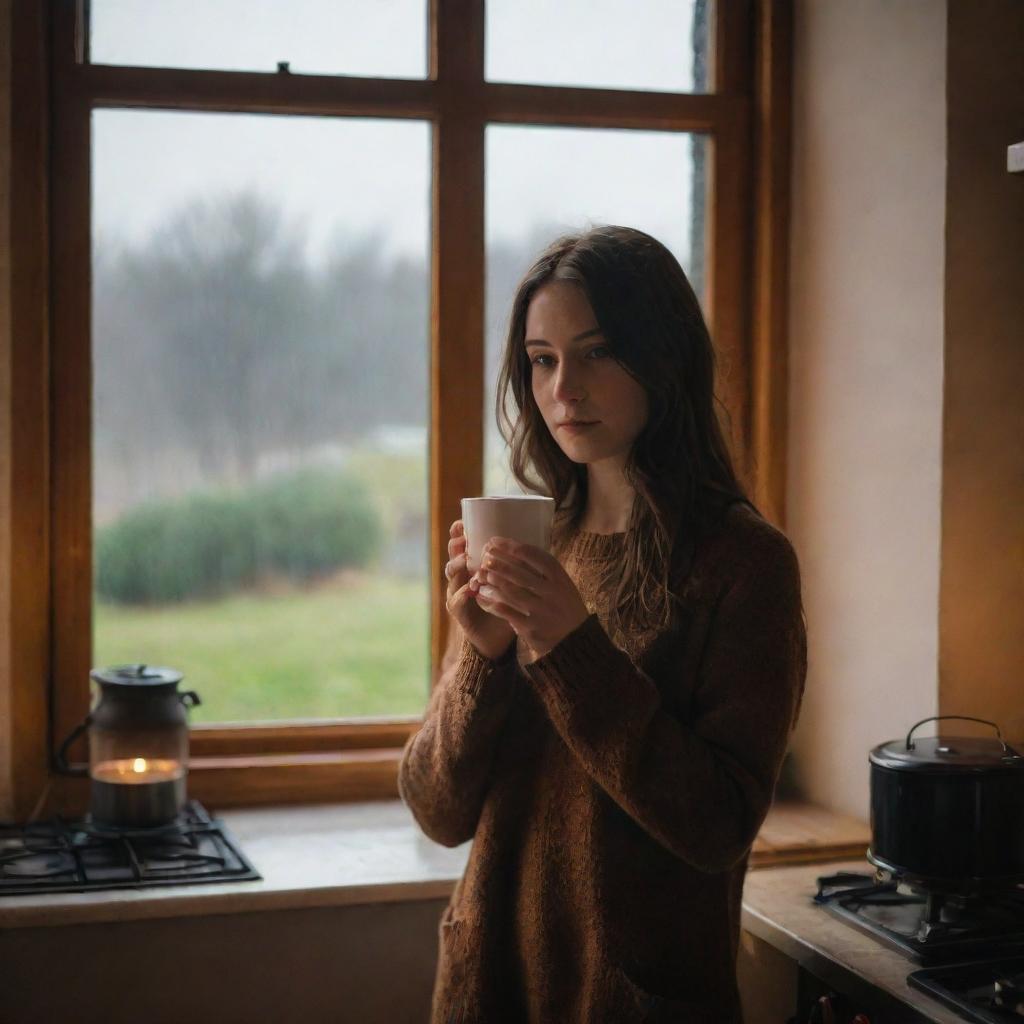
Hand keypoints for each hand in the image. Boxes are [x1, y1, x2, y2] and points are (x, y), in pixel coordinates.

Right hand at [444, 520, 515, 661]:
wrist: (498, 637)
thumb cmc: (508, 605)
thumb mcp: (514, 582)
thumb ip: (519, 563)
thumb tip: (540, 537)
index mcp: (475, 565)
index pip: (464, 544)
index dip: (461, 533)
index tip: (464, 522)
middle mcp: (463, 576)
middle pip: (453, 554)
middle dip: (456, 544)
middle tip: (462, 537)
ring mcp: (457, 592)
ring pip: (451, 574)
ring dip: (457, 565)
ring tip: (466, 560)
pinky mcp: (459, 611)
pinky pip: (456, 601)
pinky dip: (462, 594)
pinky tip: (470, 589)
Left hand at [470, 537, 589, 660]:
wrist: (576, 640)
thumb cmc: (566, 608)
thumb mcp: (563, 586)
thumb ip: (545, 571)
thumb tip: (516, 551)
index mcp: (560, 579)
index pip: (534, 556)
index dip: (512, 546)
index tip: (495, 541)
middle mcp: (551, 593)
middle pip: (519, 572)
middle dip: (498, 562)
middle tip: (485, 556)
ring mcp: (541, 611)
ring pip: (511, 591)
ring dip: (494, 580)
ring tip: (483, 573)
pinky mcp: (530, 628)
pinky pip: (506, 612)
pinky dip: (491, 602)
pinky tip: (482, 596)